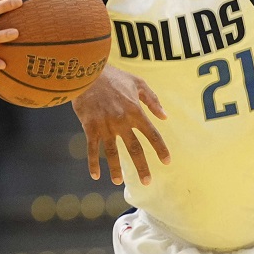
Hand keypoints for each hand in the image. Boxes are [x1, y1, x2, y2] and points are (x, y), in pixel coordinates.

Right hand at [71, 64, 168, 184]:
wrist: (86, 71)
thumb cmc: (113, 76)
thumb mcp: (138, 83)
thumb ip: (152, 100)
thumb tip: (165, 117)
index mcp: (135, 111)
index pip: (152, 134)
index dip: (160, 149)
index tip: (167, 162)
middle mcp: (122, 121)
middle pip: (134, 149)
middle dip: (141, 167)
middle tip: (147, 182)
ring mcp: (105, 125)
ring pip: (112, 152)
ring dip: (116, 168)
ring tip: (118, 181)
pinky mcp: (89, 126)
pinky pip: (92, 148)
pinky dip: (93, 163)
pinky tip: (95, 175)